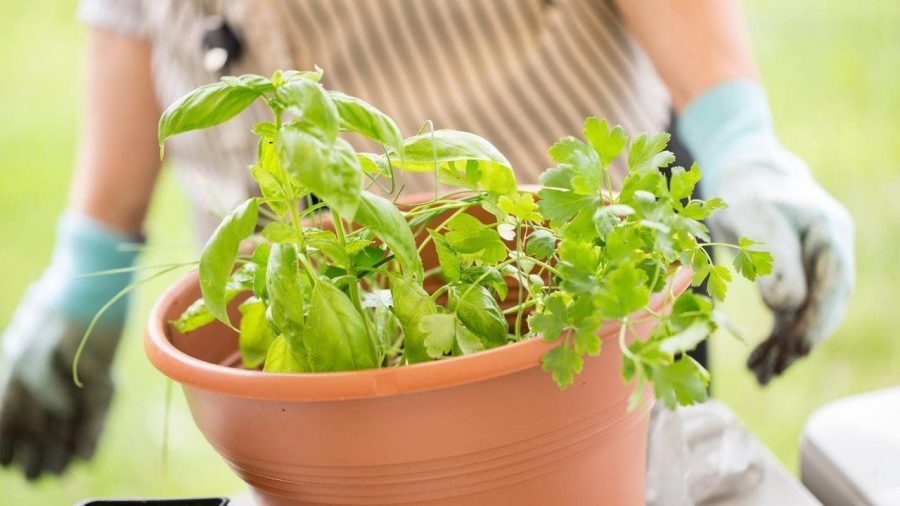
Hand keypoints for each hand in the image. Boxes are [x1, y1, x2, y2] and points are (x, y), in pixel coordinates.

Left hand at [0, 212, 136, 478]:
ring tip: (57, 474)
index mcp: (14, 349)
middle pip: (29, 416)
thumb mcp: (38, 322)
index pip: (4, 404)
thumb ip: (31, 355)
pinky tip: (83, 455)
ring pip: (57, 418)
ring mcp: (61, 357)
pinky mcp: (95, 356)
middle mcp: (29, 357)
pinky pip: (93, 404)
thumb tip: (38, 387)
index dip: (5, 435)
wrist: (94, 261)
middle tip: (35, 476)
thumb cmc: (68, 290)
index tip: (7, 461)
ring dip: (56, 450)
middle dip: (31, 449)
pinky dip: (88, 432)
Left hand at [706, 149, 853, 383]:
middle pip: (822, 307)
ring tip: (760, 377)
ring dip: (784, 349)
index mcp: (830, 235)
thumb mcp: (757, 219)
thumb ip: (775, 260)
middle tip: (772, 372)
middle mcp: (829, 255)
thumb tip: (786, 308)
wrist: (742, 177)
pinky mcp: (795, 281)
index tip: (798, 347)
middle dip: (798, 343)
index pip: (831, 285)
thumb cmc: (748, 194)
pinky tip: (757, 364)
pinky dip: (773, 340)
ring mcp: (814, 270)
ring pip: (806, 317)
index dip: (816, 319)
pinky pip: (789, 316)